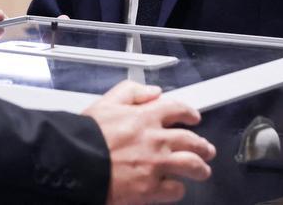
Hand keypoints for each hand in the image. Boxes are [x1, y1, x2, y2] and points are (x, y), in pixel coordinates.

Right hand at [83, 81, 214, 203]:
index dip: (189, 113)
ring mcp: (156, 165)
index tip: (193, 117)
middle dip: (203, 145)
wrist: (76, 163)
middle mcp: (156, 140)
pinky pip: (175, 190)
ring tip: (202, 170)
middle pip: (191, 140)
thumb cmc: (86, 136)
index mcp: (145, 117)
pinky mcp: (151, 189)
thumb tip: (153, 92)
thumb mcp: (105, 103)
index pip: (177, 110)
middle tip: (206, 149)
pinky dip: (178, 189)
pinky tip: (176, 188)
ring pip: (191, 165)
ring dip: (200, 168)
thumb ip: (131, 91)